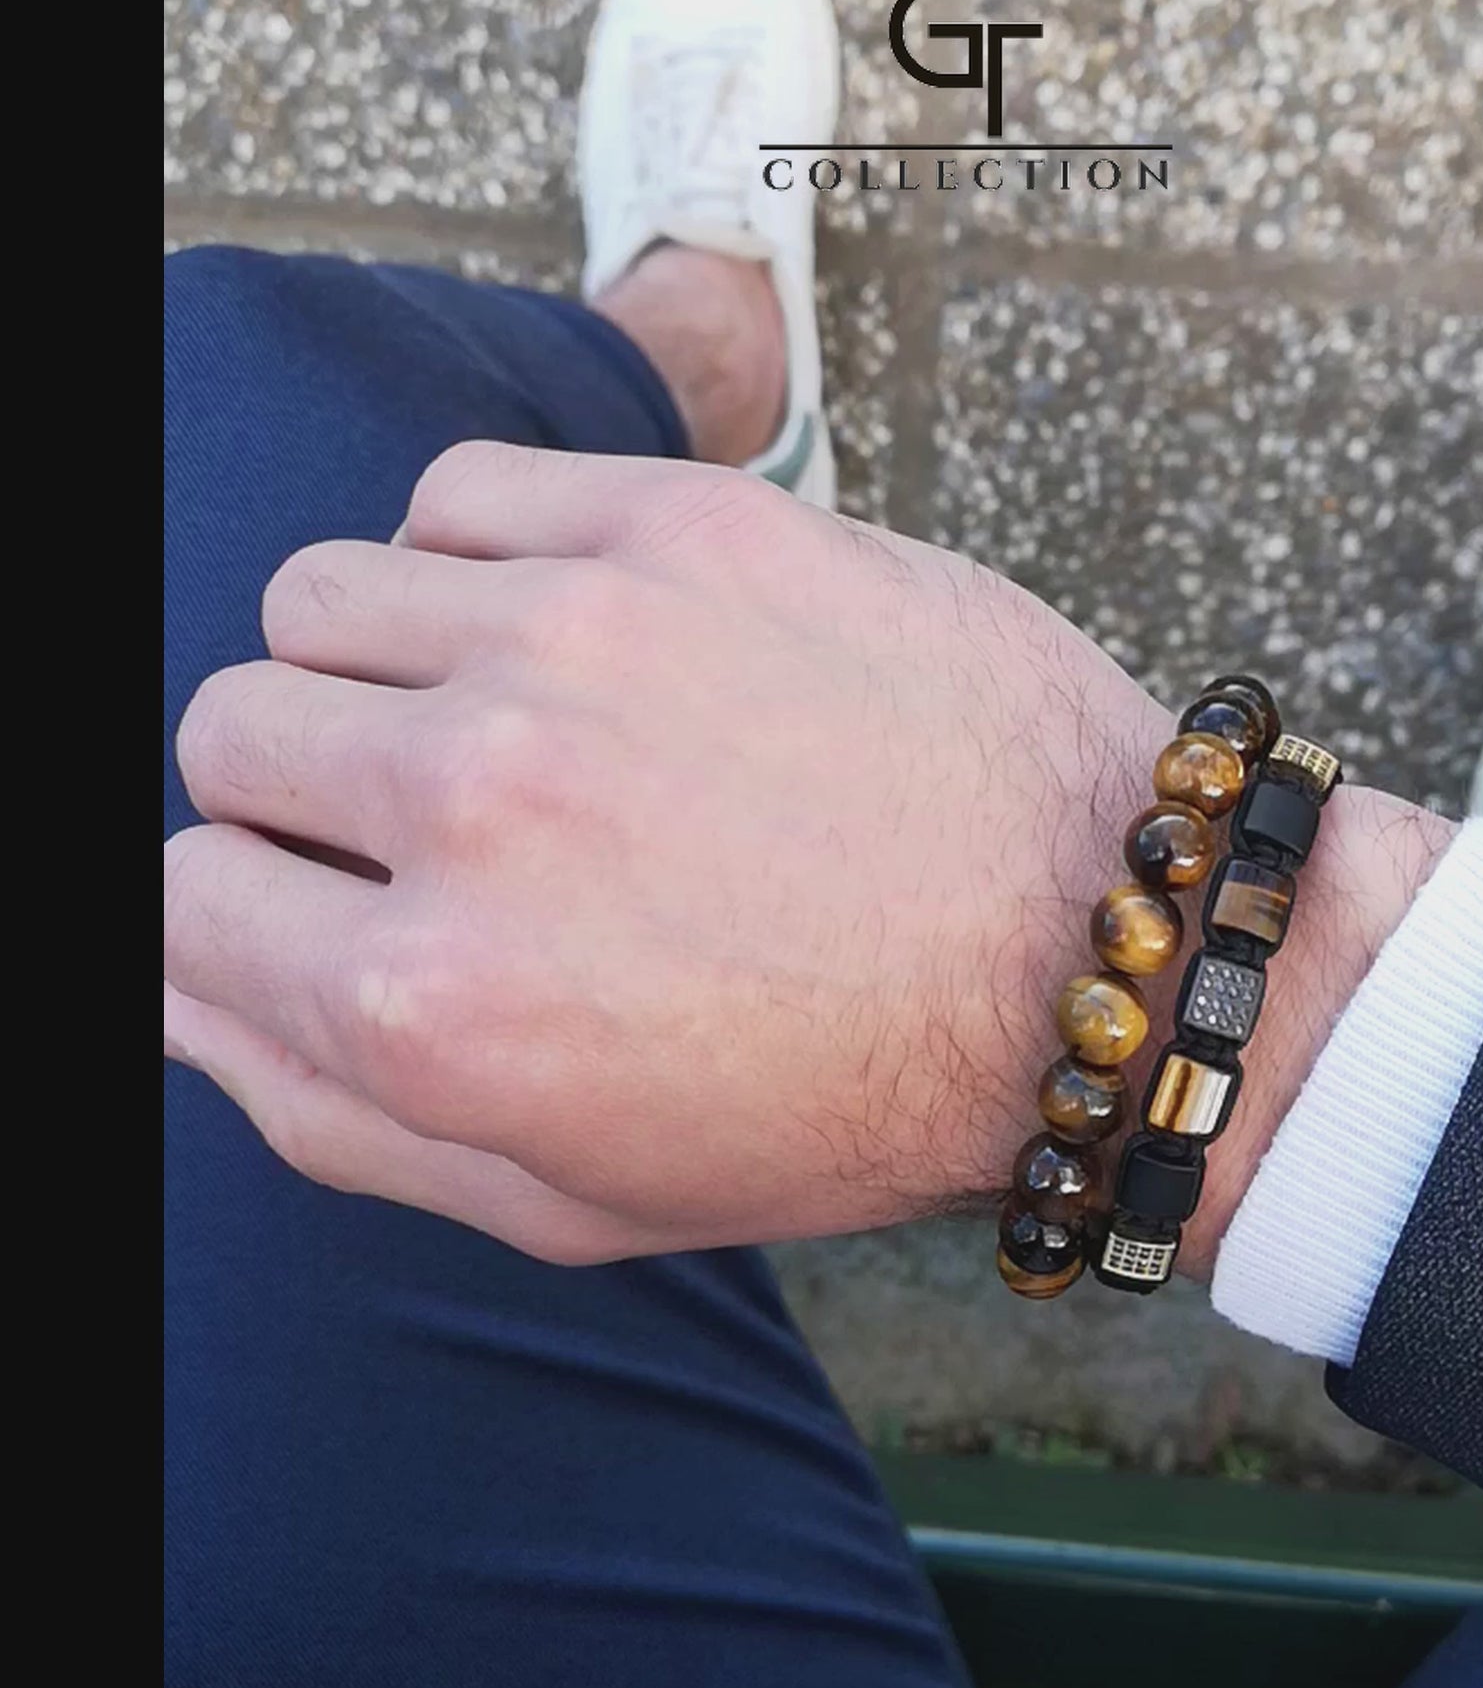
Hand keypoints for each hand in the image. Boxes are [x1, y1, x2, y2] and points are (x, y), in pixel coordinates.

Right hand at [165, 442, 1448, 1270]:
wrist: (1096, 956)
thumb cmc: (850, 1094)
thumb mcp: (578, 1197)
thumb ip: (337, 1112)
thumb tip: (182, 987)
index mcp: (430, 1005)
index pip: (183, 899)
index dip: (260, 907)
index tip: (345, 901)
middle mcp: (473, 803)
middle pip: (234, 730)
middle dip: (312, 789)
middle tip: (451, 823)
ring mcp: (578, 638)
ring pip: (325, 596)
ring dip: (391, 663)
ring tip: (526, 718)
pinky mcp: (685, 524)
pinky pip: (463, 490)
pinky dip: (487, 554)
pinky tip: (585, 626)